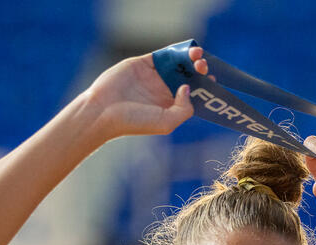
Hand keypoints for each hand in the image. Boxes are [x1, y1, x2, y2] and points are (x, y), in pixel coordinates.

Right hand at [86, 46, 209, 138]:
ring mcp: (153, 76)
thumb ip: (184, 109)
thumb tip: (187, 87)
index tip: (213, 80)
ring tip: (197, 55)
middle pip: (187, 76)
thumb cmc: (134, 122)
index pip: (192, 93)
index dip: (204, 86)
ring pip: (177, 63)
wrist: (103, 111)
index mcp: (170, 106)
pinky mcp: (141, 64)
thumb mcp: (166, 122)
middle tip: (203, 66)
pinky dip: (174, 51)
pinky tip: (184, 51)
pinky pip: (161, 55)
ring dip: (189, 57)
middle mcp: (163, 90)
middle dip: (198, 69)